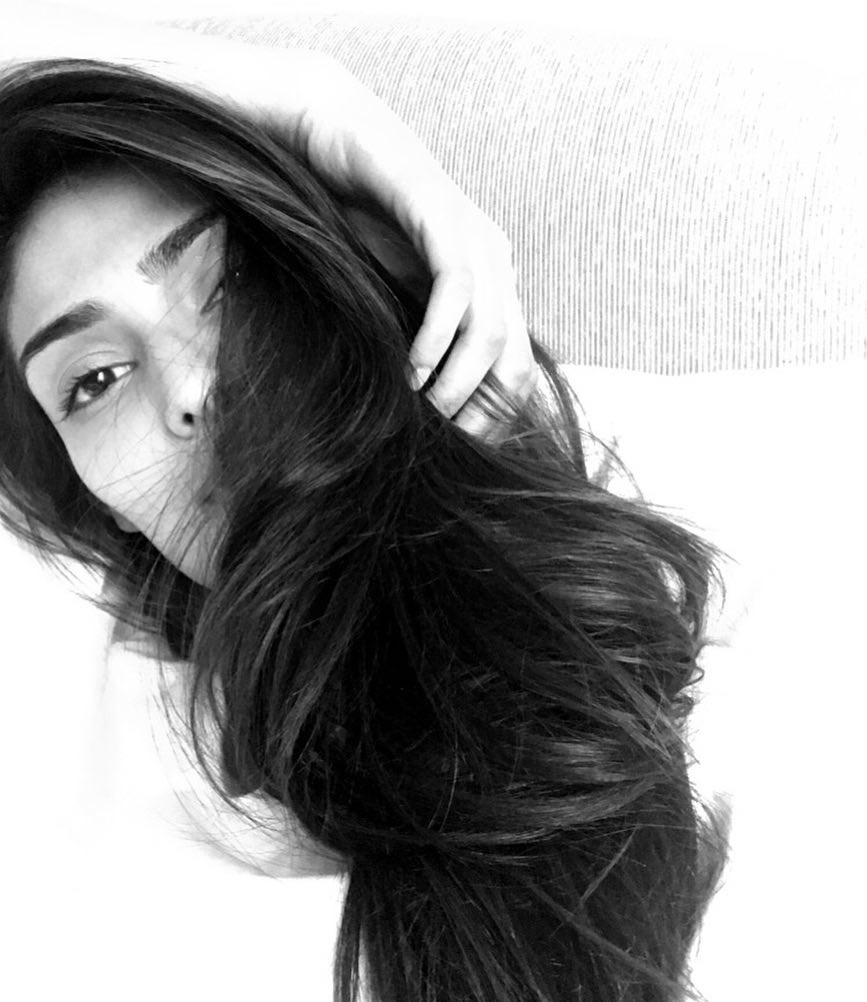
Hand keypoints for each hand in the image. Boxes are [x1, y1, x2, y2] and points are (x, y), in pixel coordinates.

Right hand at [283, 64, 539, 442]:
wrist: (332, 143)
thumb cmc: (358, 223)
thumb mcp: (395, 297)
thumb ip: (418, 341)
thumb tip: (418, 409)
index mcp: (491, 285)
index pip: (516, 370)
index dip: (494, 418)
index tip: (458, 450)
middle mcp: (494, 262)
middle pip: (517, 360)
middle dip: (483, 411)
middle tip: (443, 441)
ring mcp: (474, 237)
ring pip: (492, 332)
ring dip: (458, 382)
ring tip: (424, 409)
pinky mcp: (441, 215)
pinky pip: (455, 289)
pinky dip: (437, 337)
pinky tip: (412, 367)